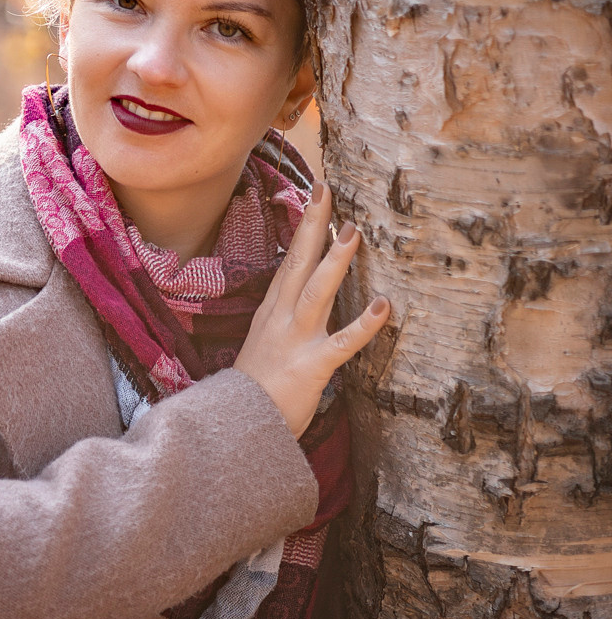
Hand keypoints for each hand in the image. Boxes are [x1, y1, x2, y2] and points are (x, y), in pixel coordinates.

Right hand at [233, 180, 392, 437]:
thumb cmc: (254, 389)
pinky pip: (341, 343)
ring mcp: (294, 340)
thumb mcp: (265, 343)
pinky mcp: (310, 367)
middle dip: (312, 226)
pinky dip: (363, 325)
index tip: (316, 193)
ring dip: (335, 262)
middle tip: (326, 191)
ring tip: (353, 232)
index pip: (289, 260)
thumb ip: (284, 319)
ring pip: (316, 293)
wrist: (235, 426)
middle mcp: (281, 319)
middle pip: (297, 264)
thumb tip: (303, 297)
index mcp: (272, 311)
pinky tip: (383, 306)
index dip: (303, 227)